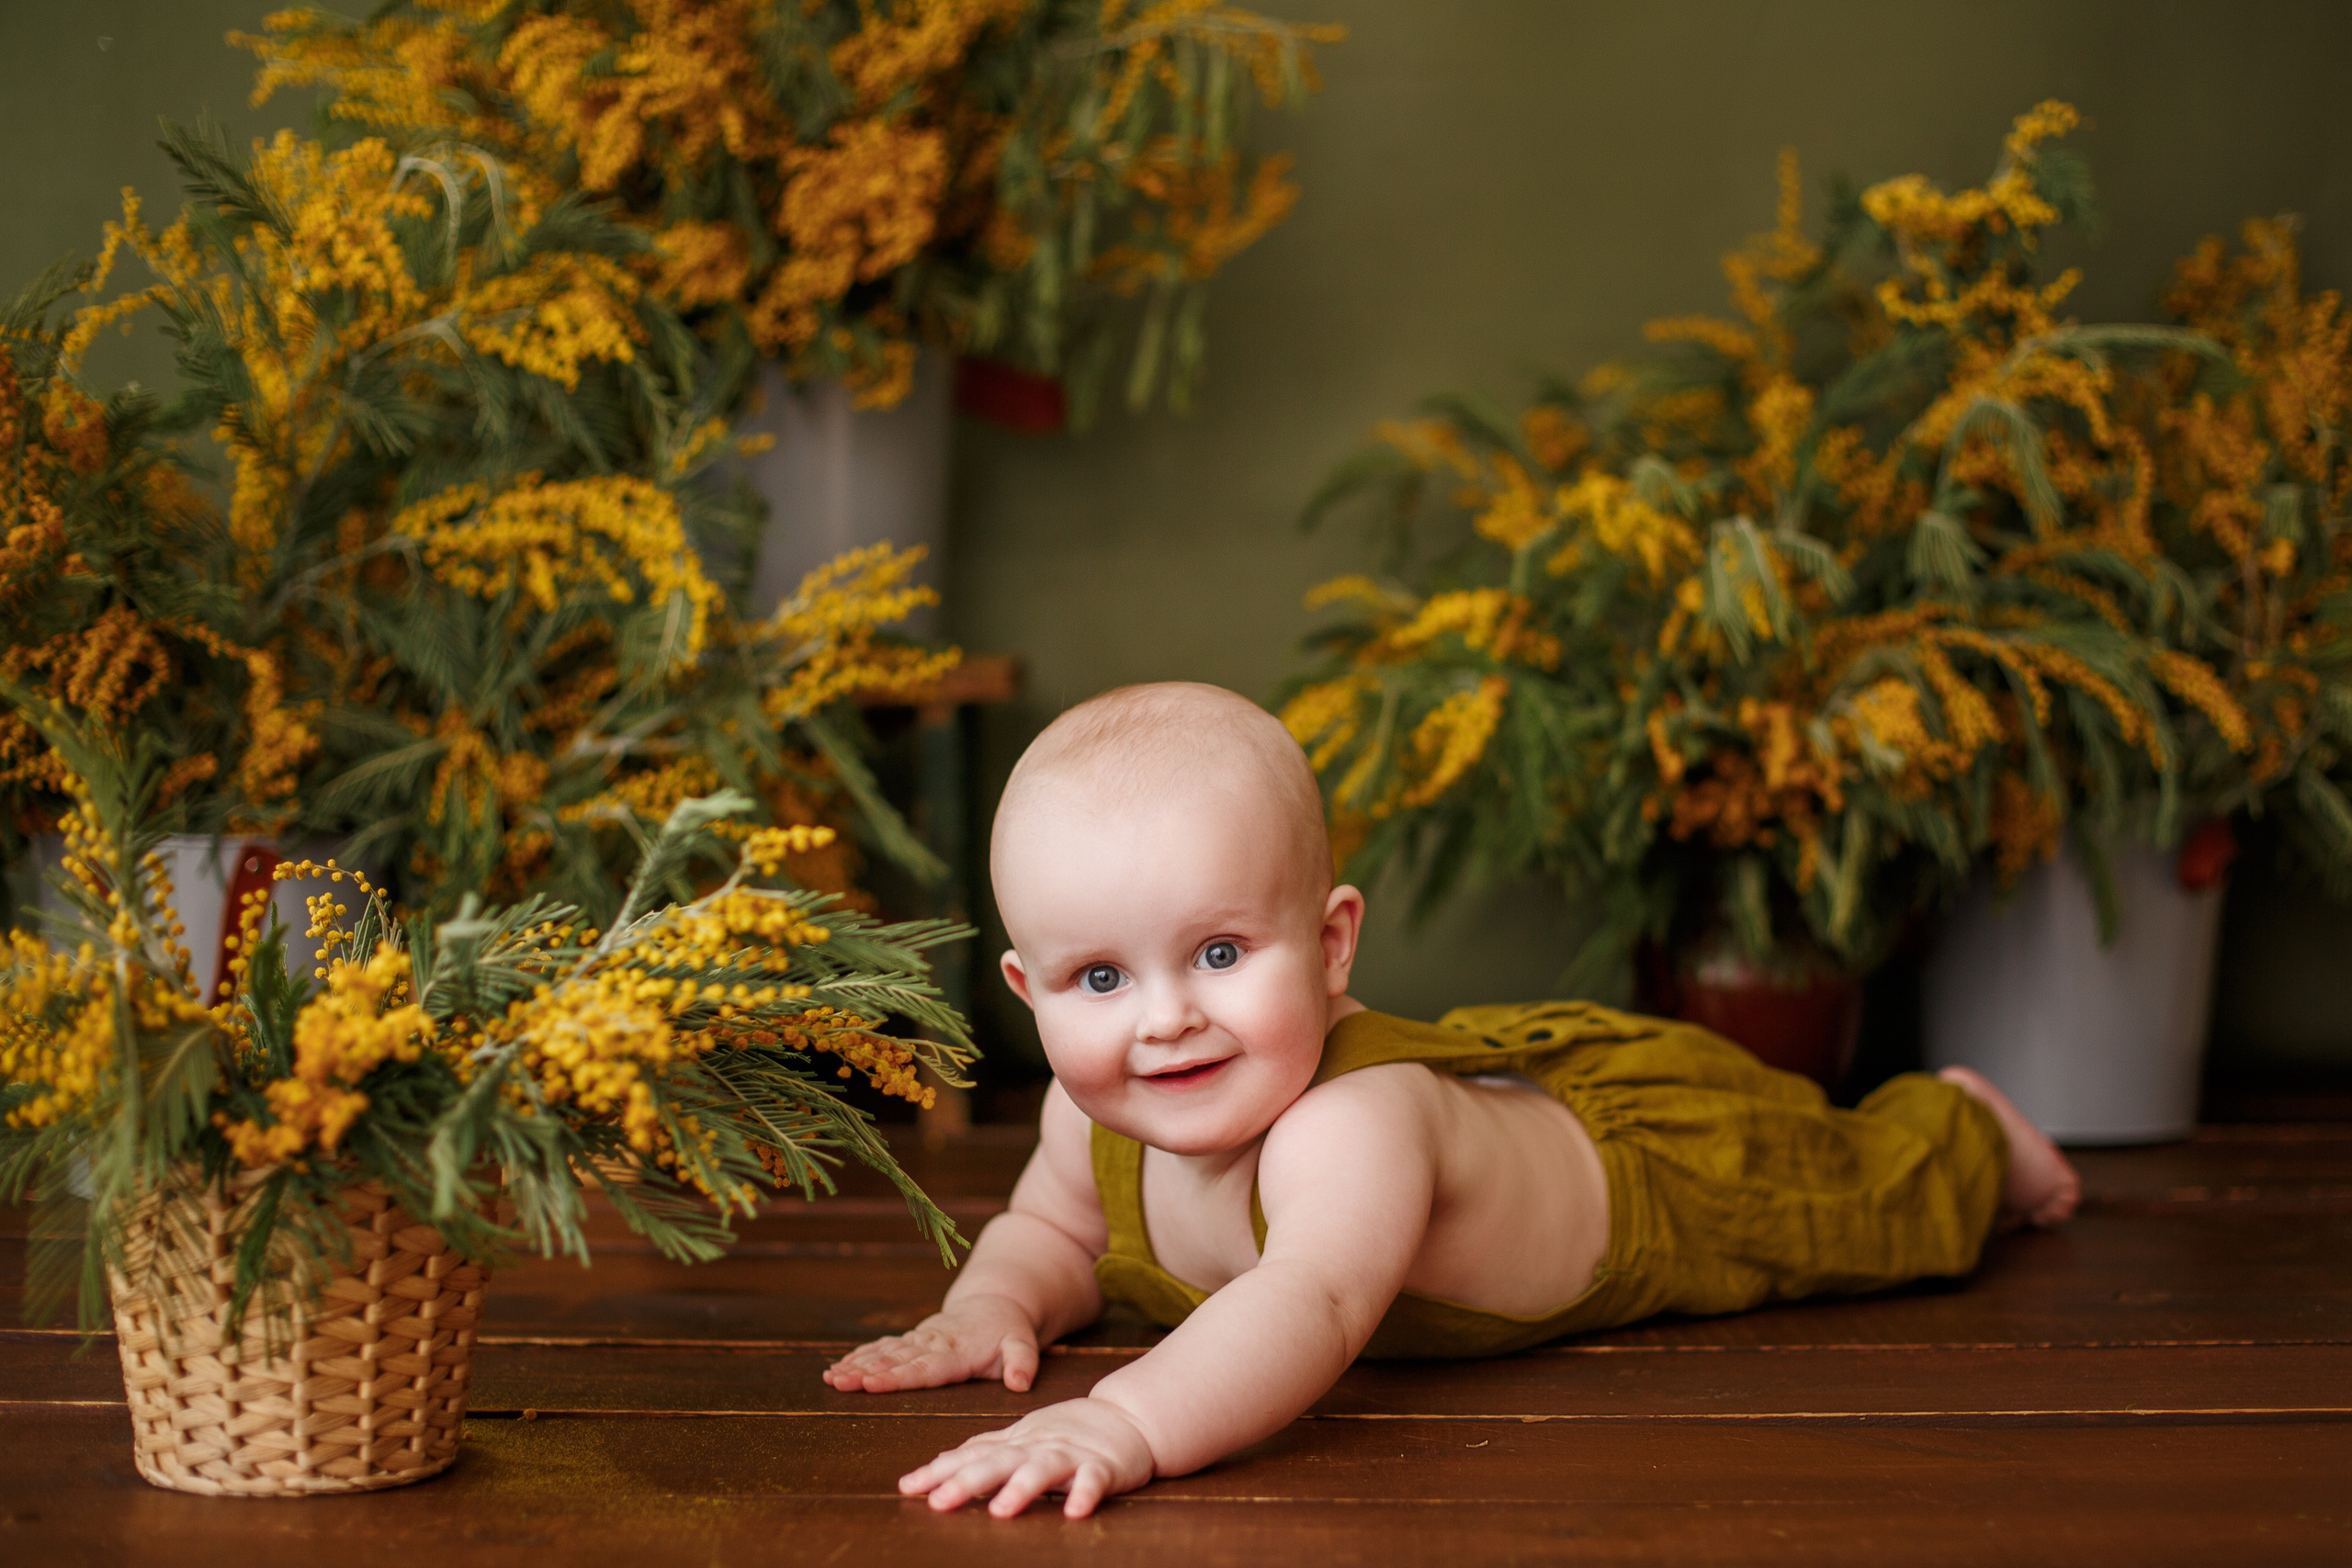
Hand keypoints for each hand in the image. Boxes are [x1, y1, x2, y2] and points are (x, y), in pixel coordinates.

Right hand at [823, 1293, 1040, 1392]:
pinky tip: (836, 1368)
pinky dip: (858, 1357)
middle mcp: (932, 1343)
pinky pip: (881, 1347)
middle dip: (865, 1371)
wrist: (995, 1302)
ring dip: (856, 1365)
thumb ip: (1021, 1362)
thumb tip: (1020, 1383)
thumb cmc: (1008, 1331)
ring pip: (883, 1353)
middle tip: (839, 1382)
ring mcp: (919, 1340)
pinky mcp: (911, 1340)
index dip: (896, 1377)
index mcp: (956, 1350)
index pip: (923, 1368)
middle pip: (895, 1360)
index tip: (871, 1384)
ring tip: (831, 1377)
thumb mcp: (1023, 1343)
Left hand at [900, 1396, 1156, 1518]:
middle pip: (998, 1463)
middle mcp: (1036, 1448)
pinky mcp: (1102, 1468)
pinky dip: (1085, 1494)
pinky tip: (1076, 1512)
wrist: (1127, 1417)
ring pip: (1042, 1471)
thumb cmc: (1068, 1432)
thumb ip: (985, 1450)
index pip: (971, 1457)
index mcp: (1015, 1444)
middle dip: (967, 1482)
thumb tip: (940, 1463)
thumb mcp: (1022, 1437)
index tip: (907, 1487)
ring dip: (1021, 1489)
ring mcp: (1070, 1456)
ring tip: (1000, 1511)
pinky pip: (1093, 1482)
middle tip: (939, 1502)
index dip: (939, 1472)